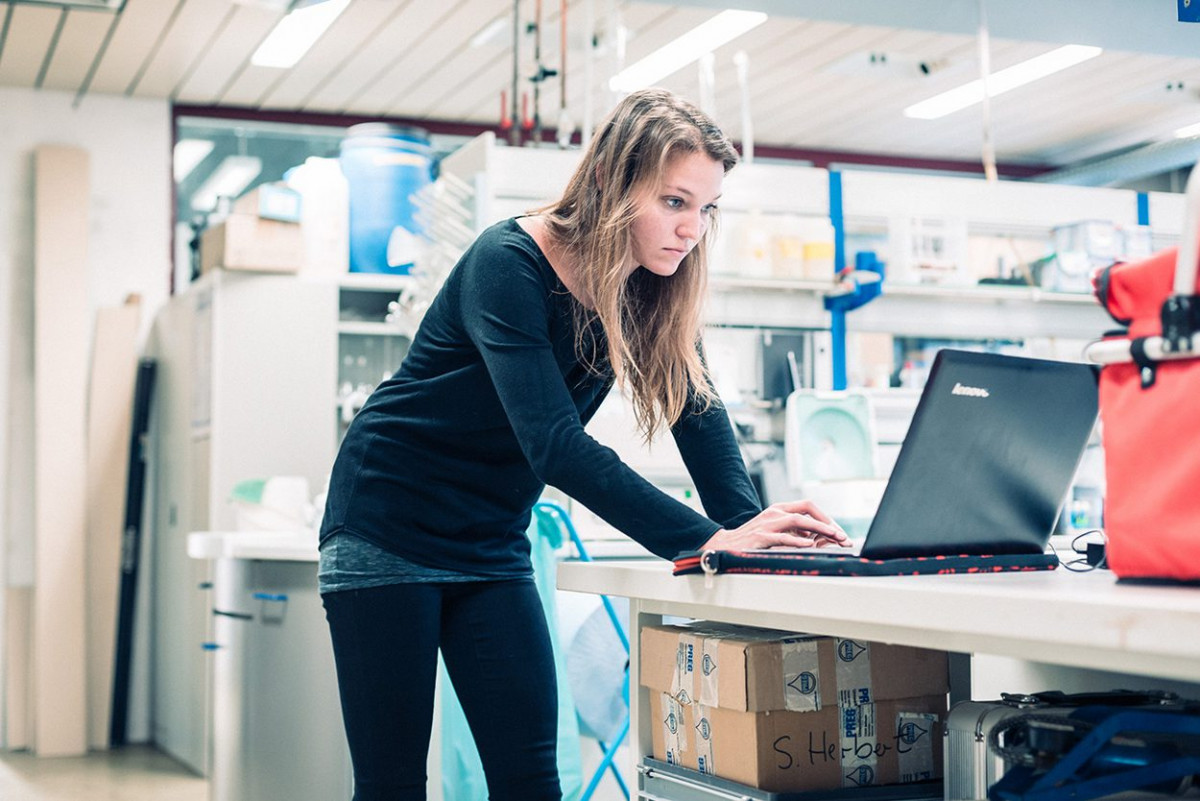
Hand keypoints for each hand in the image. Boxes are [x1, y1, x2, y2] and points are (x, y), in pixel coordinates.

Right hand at [701, 500, 849, 550]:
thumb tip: (816, 538)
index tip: (838, 532)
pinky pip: (782, 537)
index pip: (808, 506)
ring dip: (819, 528)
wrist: (725, 545)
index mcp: (779, 509)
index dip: (826, 517)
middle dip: (828, 523)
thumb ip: (794, 532)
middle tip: (842, 536)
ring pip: (798, 521)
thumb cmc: (752, 540)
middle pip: (807, 510)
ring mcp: (768, 523)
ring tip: (833, 537)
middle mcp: (775, 512)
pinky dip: (797, 541)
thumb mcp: (776, 531)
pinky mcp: (761, 537)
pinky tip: (809, 545)